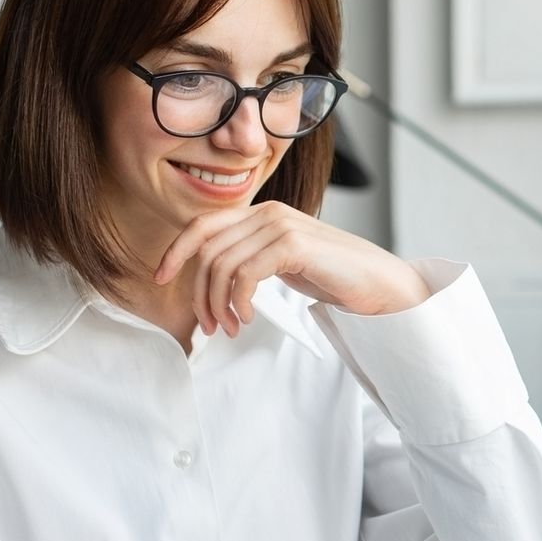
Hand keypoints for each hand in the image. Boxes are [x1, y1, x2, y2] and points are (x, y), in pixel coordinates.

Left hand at [152, 203, 430, 337]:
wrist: (381, 284)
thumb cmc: (336, 277)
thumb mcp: (283, 264)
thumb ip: (252, 260)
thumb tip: (213, 282)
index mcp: (262, 214)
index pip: (203, 225)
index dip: (175, 251)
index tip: (160, 277)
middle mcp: (268, 213)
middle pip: (207, 250)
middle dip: (199, 292)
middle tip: (208, 326)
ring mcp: (280, 225)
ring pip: (221, 264)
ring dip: (218, 303)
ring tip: (229, 327)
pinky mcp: (292, 244)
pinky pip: (244, 274)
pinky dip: (237, 300)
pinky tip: (246, 317)